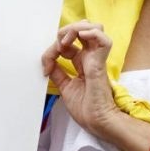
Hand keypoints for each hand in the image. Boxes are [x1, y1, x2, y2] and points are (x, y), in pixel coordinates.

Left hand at [41, 20, 120, 137]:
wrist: (97, 122)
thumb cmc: (87, 110)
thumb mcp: (65, 88)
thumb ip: (58, 73)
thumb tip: (48, 63)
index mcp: (83, 63)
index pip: (69, 43)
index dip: (54, 48)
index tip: (46, 66)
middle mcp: (90, 58)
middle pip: (82, 29)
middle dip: (66, 31)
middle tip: (57, 45)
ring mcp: (96, 59)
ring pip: (94, 28)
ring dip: (77, 29)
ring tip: (66, 41)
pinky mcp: (100, 63)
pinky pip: (103, 39)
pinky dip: (91, 33)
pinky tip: (80, 38)